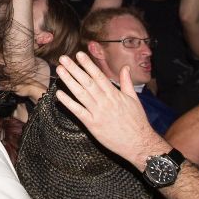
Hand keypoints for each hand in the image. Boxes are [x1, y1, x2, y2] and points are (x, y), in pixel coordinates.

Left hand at [54, 53, 167, 169]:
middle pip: (87, 82)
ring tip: (60, 71)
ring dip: (69, 81)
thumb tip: (125, 67)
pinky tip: (59, 94)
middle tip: (63, 58)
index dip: (88, 64)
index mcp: (114, 94)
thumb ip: (127, 82)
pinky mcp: (92, 125)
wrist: (138, 143)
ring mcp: (97, 113)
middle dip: (74, 69)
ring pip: (81, 94)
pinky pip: (78, 111)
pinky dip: (68, 103)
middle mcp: (105, 101)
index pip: (98, 76)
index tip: (79, 54)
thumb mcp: (134, 99)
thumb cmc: (137, 121)